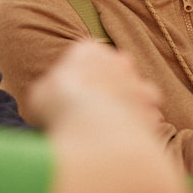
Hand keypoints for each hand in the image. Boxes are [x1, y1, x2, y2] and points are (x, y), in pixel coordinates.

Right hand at [27, 41, 163, 130]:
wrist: (90, 129)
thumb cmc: (59, 108)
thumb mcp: (40, 94)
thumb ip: (50, 90)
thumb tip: (49, 98)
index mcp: (90, 50)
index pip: (89, 55)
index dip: (82, 75)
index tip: (74, 92)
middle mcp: (119, 62)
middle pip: (118, 70)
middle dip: (112, 85)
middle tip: (95, 109)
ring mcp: (139, 86)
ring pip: (140, 93)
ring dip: (130, 105)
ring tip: (113, 127)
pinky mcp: (152, 111)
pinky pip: (149, 119)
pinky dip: (140, 128)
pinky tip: (126, 141)